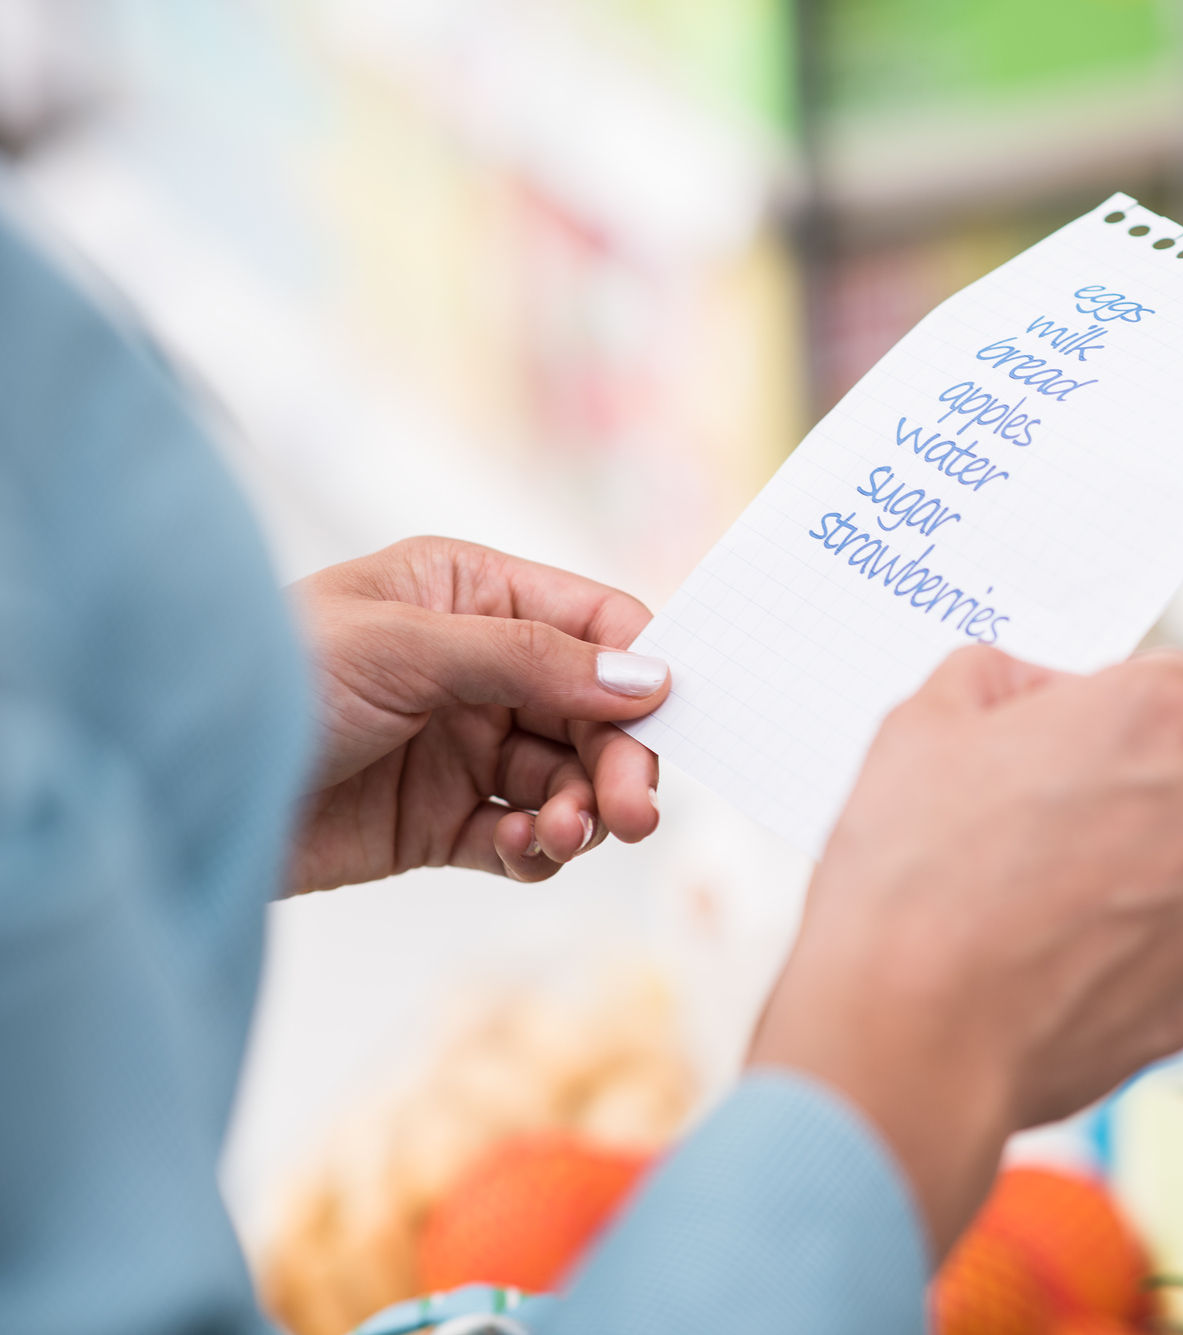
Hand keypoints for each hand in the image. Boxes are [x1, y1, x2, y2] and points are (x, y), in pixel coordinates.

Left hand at [286, 538, 669, 891]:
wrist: (168, 786)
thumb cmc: (269, 677)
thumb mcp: (406, 649)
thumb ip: (532, 661)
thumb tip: (648, 679)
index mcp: (470, 594)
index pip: (595, 623)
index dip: (641, 671)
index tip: (669, 725)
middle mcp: (477, 667)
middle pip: (595, 713)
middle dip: (618, 760)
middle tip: (630, 812)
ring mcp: (461, 748)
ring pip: (568, 781)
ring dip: (581, 811)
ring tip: (563, 834)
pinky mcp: (439, 824)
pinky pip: (523, 838)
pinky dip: (538, 848)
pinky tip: (518, 849)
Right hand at [748, 645, 1182, 1253]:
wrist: (908, 1041)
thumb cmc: (911, 882)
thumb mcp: (920, 725)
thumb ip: (993, 677)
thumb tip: (1024, 686)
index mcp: (1165, 712)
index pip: (1160, 684)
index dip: (1095, 714)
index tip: (1045, 752)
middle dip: (1120, 795)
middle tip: (1025, 833)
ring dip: (1126, 876)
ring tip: (1024, 909)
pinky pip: (1174, 951)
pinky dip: (1126, 954)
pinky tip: (1047, 964)